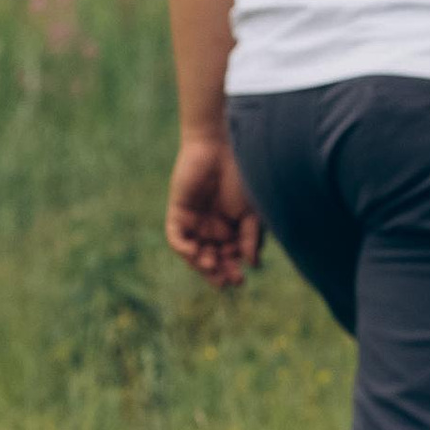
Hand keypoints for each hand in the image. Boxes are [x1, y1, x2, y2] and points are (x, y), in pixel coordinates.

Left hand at [166, 131, 262, 283]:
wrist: (221, 148)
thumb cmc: (242, 177)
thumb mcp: (252, 211)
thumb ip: (251, 237)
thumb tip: (253, 264)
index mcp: (231, 231)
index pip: (230, 259)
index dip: (233, 270)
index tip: (240, 279)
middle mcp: (212, 230)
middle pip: (211, 260)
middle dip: (218, 272)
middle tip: (226, 280)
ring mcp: (194, 223)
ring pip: (193, 254)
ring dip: (200, 264)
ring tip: (211, 266)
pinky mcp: (178, 213)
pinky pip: (176, 238)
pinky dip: (183, 248)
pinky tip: (195, 253)